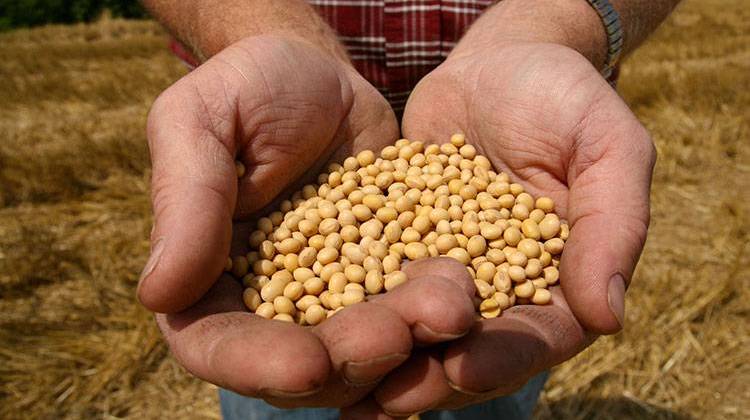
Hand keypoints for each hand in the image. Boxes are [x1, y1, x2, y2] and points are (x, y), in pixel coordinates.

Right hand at [137, 35, 478, 408]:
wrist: (322, 73)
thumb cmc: (249, 87)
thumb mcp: (204, 123)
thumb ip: (185, 203)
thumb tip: (159, 294)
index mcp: (207, 278)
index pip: (217, 345)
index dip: (257, 364)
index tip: (307, 362)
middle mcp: (271, 303)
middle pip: (304, 364)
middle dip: (353, 357)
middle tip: (400, 332)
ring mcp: (335, 295)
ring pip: (368, 348)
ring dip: (410, 340)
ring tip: (451, 305)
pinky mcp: (386, 275)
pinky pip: (413, 307)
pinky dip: (438, 309)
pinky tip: (468, 294)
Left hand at [345, 43, 655, 415]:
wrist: (498, 65)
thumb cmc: (563, 97)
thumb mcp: (605, 145)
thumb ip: (614, 224)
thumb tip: (610, 317)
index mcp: (558, 279)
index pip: (538, 335)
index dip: (503, 356)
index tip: (463, 367)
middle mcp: (500, 288)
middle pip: (470, 348)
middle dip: (428, 375)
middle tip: (381, 401)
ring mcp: (446, 271)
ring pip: (417, 329)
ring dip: (382, 361)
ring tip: (341, 390)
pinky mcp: (400, 246)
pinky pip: (375, 282)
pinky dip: (349, 308)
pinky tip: (311, 329)